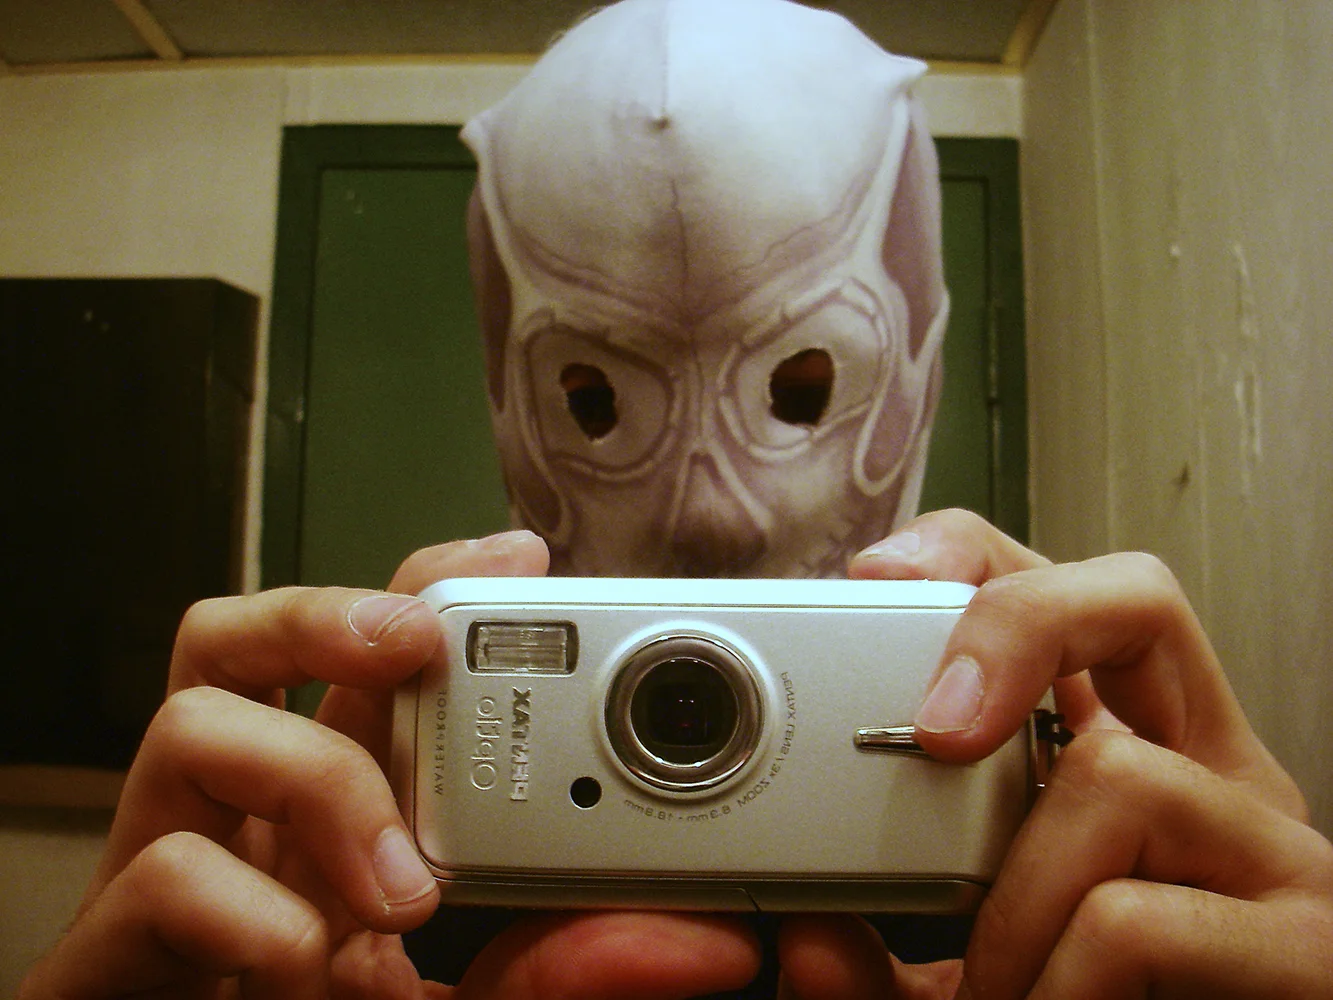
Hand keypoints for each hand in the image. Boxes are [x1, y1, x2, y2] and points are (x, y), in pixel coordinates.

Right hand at [20, 530, 759, 999]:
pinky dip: (247, 906)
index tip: (519, 556)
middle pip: (247, 643)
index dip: (426, 589)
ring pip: (191, 726)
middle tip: (415, 635)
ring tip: (400, 886)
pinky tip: (311, 960)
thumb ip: (558, 959)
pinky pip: (159, 874)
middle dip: (332, 613)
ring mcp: (169, 875)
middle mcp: (248, 818)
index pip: (363, 664)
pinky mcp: (109, 957)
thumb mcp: (474, 996)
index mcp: (333, 810)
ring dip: (314, 780)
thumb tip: (705, 944)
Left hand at [775, 509, 1332, 997]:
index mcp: (1144, 761)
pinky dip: (1049, 977)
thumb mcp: (977, 966)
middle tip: (931, 739)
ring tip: (997, 988)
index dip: (984, 557)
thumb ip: (892, 951)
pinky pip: (1129, 916)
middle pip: (1133, 603)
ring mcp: (1273, 857)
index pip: (1083, 598)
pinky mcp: (1306, 949)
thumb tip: (804, 943)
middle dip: (1002, 635)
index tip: (883, 578)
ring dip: (1012, 901)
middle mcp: (1221, 784)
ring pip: (1117, 774)